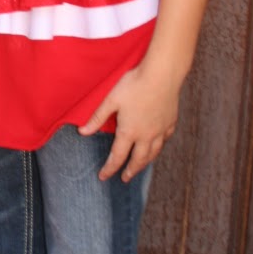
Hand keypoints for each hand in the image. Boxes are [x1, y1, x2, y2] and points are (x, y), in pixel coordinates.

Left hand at [79, 61, 181, 182]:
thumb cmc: (134, 85)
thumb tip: (82, 132)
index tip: (103, 176)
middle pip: (138, 160)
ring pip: (153, 153)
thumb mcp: (111, 100)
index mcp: (129, 131)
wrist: (161, 75)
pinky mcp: (170, 122)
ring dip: (145, 162)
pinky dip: (159, 146)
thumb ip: (97, 118)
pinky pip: (165, 139)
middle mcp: (146, 135)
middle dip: (130, 171)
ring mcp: (161, 130)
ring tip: (140, 166)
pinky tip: (157, 145)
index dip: (109, 168)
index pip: (117, 156)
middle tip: (124, 178)